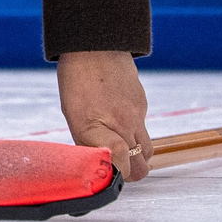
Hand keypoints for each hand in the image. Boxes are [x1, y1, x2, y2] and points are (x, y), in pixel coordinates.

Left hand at [56, 49, 150, 180]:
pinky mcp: (143, 104)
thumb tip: (101, 163)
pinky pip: (143, 128)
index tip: (109, 176)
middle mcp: (122, 124)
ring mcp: (137, 114)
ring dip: (137, 155)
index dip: (117, 175)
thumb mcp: (73, 115)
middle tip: (116, 167)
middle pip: (141, 167)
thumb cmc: (76, 79)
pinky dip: (134, 132)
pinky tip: (119, 118)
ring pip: (147, 150)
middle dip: (131, 172)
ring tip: (120, 147)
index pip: (121, 165)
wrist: (94, 45)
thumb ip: (88, 142)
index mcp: (97, 128)